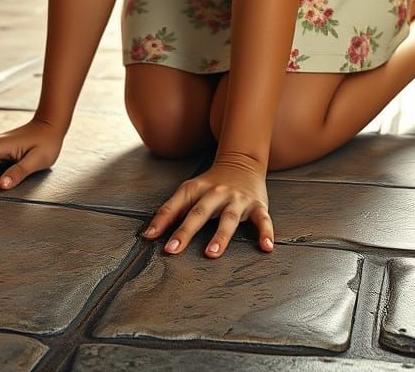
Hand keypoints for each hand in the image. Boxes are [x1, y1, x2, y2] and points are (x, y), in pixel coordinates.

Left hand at [141, 153, 273, 258]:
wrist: (242, 162)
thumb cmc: (211, 183)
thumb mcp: (189, 191)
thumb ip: (170, 211)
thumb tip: (148, 234)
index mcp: (197, 189)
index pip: (177, 205)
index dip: (163, 220)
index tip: (151, 237)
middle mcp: (217, 193)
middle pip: (200, 212)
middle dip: (186, 231)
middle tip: (173, 249)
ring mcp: (238, 199)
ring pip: (229, 218)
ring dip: (220, 236)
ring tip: (211, 253)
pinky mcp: (258, 205)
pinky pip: (263, 220)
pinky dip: (266, 232)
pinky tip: (266, 247)